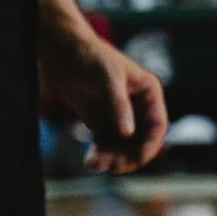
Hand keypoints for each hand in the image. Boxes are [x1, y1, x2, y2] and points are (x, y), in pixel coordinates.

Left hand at [43, 36, 169, 174]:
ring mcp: (118, 113)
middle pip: (140, 140)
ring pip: (121, 144)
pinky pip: (104, 142)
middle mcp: (137, 105)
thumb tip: (128, 134)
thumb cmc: (88, 55)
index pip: (157, 125)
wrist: (59, 47)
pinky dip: (99, 152)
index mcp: (149, 92)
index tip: (138, 159)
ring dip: (111, 157)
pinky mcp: (99, 118)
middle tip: (111, 168)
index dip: (150, 145)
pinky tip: (90, 162)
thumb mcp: (107, 77)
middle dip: (127, 155)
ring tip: (92, 165)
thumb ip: (118, 105)